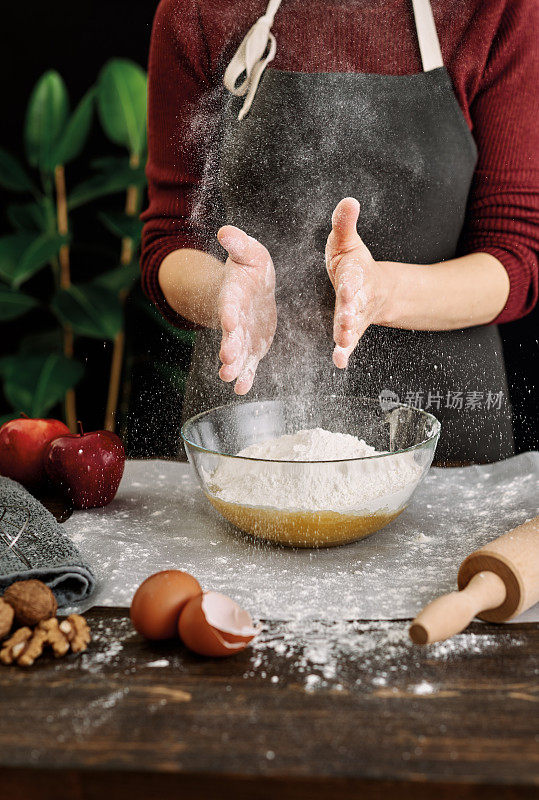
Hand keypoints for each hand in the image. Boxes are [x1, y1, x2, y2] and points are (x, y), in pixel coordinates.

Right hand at [216, 225, 276, 394]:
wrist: (253, 290)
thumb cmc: (250, 270)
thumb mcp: (250, 253)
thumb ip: (239, 244)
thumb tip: (226, 231)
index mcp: (234, 295)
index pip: (230, 303)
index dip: (228, 311)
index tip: (228, 319)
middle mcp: (235, 319)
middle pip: (231, 334)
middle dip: (229, 346)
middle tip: (227, 358)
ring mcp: (242, 336)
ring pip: (236, 353)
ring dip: (233, 365)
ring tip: (229, 377)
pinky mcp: (252, 348)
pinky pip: (248, 365)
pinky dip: (245, 377)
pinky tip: (242, 388)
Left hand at [326, 197, 389, 368]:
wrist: (374, 289)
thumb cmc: (354, 264)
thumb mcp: (347, 242)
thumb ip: (345, 224)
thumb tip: (349, 199)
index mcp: (356, 274)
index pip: (354, 277)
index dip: (352, 282)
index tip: (348, 286)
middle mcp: (358, 297)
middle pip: (355, 305)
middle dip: (350, 312)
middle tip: (346, 320)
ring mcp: (356, 316)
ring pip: (353, 326)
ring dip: (348, 334)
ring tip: (342, 342)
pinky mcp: (351, 330)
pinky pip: (349, 343)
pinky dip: (345, 353)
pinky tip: (339, 362)